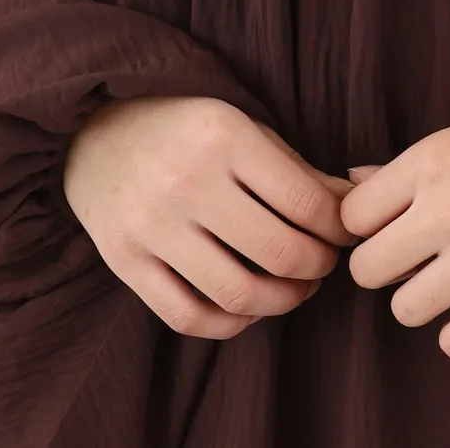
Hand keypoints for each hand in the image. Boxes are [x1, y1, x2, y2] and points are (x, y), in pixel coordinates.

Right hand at [63, 95, 353, 339]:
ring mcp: (152, 225)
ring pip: (238, 292)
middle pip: (279, 252)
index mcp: (225, 136)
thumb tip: (355, 205)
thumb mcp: (244, 126)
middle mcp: (188, 181)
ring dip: (282, 302)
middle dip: (318, 268)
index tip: (344, 233)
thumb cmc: (185, 127)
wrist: (94, 129)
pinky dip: (230, 323)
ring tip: (295, 288)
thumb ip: (298, 169)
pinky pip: (187, 316)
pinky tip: (248, 307)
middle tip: (324, 263)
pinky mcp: (124, 261)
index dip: (338, 229)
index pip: (305, 202)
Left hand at [340, 96, 449, 359]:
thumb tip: (355, 182)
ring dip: (421, 299)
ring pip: (406, 310)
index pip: (353, 215)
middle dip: (384, 265)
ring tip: (447, 280)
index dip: (365, 223)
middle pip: (368, 269)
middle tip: (411, 257)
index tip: (388, 222)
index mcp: (431, 161)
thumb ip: (408, 164)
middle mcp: (449, 210)